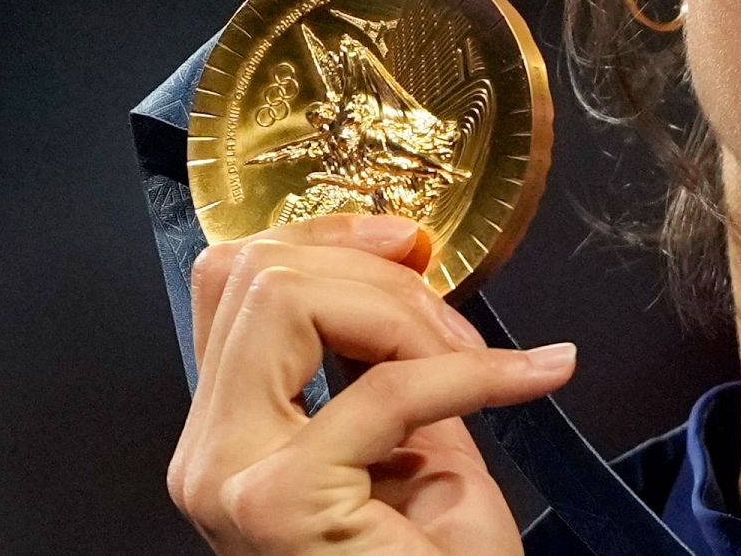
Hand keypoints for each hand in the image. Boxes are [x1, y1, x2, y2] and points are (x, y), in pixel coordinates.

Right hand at [167, 214, 576, 554]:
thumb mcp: (409, 436)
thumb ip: (389, 354)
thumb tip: (404, 266)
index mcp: (229, 430)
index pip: (236, 282)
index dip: (324, 238)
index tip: (407, 240)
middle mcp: (207, 452)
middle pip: (255, 275)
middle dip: (375, 273)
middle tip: (454, 324)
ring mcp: (228, 477)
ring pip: (287, 300)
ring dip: (407, 314)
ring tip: (480, 361)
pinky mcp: (277, 502)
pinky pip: (384, 388)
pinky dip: (473, 373)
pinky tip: (532, 376)